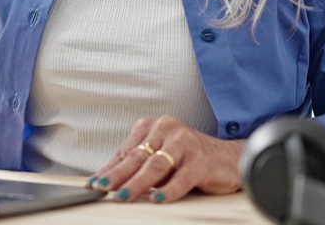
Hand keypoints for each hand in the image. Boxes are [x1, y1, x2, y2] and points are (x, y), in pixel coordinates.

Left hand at [89, 116, 243, 203]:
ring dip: (137, 183)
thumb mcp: (161, 157)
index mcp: (154, 126)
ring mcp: (185, 143)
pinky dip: (168, 190)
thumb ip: (139, 165)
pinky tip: (157, 199)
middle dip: (117, 175)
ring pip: (156, 166)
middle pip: (138, 157)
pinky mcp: (201, 160)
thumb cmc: (190, 158)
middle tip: (102, 188)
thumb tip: (110, 181)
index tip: (94, 183)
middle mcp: (168, 130)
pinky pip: (182, 178)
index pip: (127, 150)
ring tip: (123, 196)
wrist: (230, 159)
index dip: (109, 168)